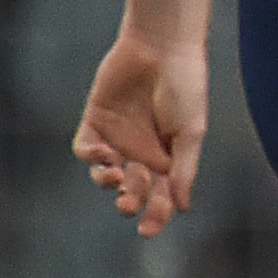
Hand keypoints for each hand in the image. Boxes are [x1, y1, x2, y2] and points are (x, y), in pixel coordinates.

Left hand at [73, 29, 208, 235]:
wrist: (162, 47)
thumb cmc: (185, 87)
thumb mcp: (192, 132)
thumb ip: (185, 169)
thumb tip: (182, 207)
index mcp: (168, 158)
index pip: (161, 196)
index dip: (156, 215)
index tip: (148, 230)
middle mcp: (141, 153)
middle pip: (132, 190)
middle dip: (131, 201)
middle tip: (129, 204)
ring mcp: (117, 138)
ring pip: (104, 175)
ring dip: (107, 182)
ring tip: (115, 174)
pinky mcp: (95, 122)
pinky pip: (85, 149)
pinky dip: (90, 156)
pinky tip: (102, 153)